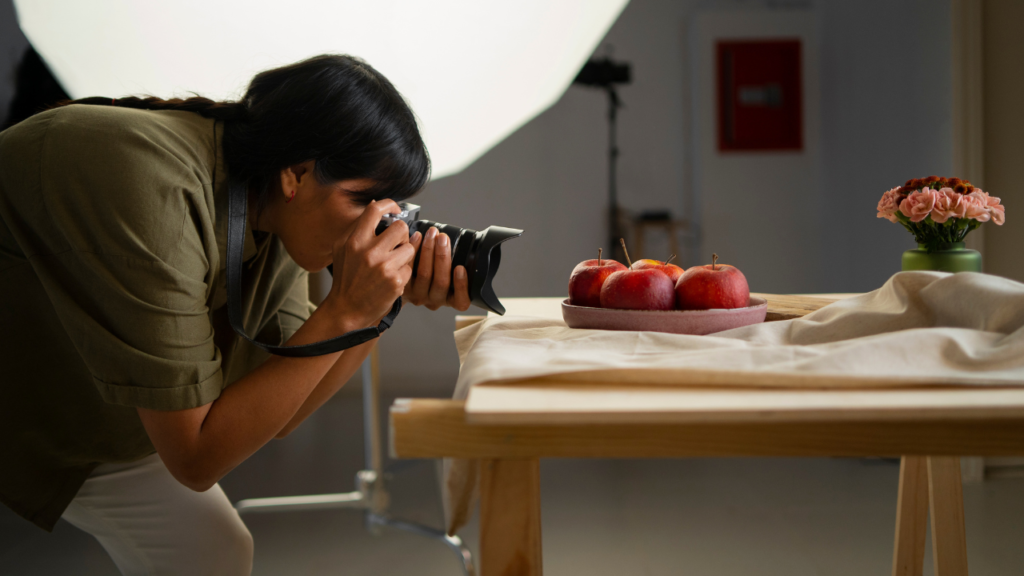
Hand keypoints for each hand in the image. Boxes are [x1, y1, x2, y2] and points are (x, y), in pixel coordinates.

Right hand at [325, 200, 415, 328]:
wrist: (346, 308)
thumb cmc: (346, 277)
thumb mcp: (342, 248)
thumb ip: (357, 227)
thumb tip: (375, 204)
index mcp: (354, 241)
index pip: (375, 211)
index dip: (389, 205)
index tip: (395, 209)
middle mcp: (369, 252)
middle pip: (401, 227)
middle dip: (402, 235)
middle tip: (396, 243)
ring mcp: (384, 267)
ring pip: (410, 248)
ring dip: (404, 255)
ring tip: (392, 263)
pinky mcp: (396, 282)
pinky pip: (410, 268)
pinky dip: (403, 273)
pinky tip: (391, 279)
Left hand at [403, 226, 470, 310]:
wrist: (404, 284)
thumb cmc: (434, 276)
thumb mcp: (450, 277)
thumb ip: (455, 267)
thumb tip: (457, 244)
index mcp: (450, 299)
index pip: (461, 300)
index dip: (461, 285)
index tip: (460, 268)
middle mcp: (434, 300)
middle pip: (441, 282)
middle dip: (443, 257)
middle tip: (443, 238)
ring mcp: (418, 295)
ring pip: (424, 274)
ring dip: (429, 250)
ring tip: (432, 234)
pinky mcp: (403, 286)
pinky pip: (409, 267)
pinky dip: (414, 249)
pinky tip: (418, 237)